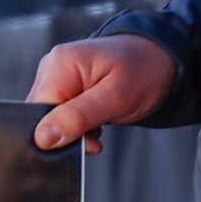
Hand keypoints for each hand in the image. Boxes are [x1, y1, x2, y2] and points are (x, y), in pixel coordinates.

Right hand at [27, 34, 175, 153]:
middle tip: (97, 136)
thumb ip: (78, 117)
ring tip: (100, 124)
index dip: (58, 132)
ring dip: (73, 128)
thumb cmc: (144, 72)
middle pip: (41, 113)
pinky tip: (94, 120)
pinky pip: (59, 110)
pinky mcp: (64, 83)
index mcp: (60, 65)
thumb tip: (43, 138)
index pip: (39, 110)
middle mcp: (51, 67)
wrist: (161, 59)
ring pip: (50, 115)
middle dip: (67, 132)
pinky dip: (76, 122)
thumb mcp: (116, 98)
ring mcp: (57, 74)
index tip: (87, 142)